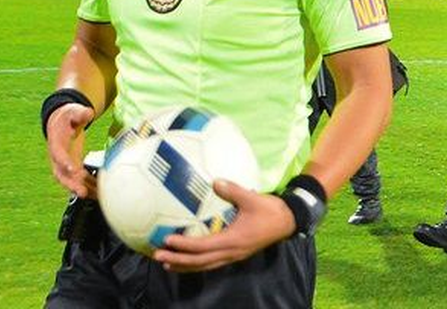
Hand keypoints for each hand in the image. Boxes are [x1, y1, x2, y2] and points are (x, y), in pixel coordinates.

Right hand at [46, 103, 96, 197]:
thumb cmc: (67, 117)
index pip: (58, 154)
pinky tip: (100, 193)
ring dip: (83, 189)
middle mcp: (58, 158)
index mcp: (56, 143)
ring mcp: (66, 165)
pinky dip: (89, 186)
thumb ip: (80, 113)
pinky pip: (80, 180)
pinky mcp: (74, 168)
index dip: (64, 162)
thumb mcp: (72, 112)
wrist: (60, 123)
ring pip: (72, 181)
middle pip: (62, 174)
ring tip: (95, 197)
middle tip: (81, 192)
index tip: (72, 169)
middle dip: (71, 184)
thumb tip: (88, 113)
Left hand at [152, 179, 295, 272]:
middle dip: (178, 260)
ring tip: (167, 264)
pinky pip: (212, 262)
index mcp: (233, 240)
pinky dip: (197, 263)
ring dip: (185, 266)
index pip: (203, 246)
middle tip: (158, 256)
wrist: (288, 222)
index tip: (168, 241)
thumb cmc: (270, 210)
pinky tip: (188, 261)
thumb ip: (233, 190)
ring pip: (205, 266)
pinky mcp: (235, 254)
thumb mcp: (252, 198)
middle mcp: (231, 252)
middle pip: (200, 262)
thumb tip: (215, 181)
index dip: (184, 246)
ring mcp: (233, 256)